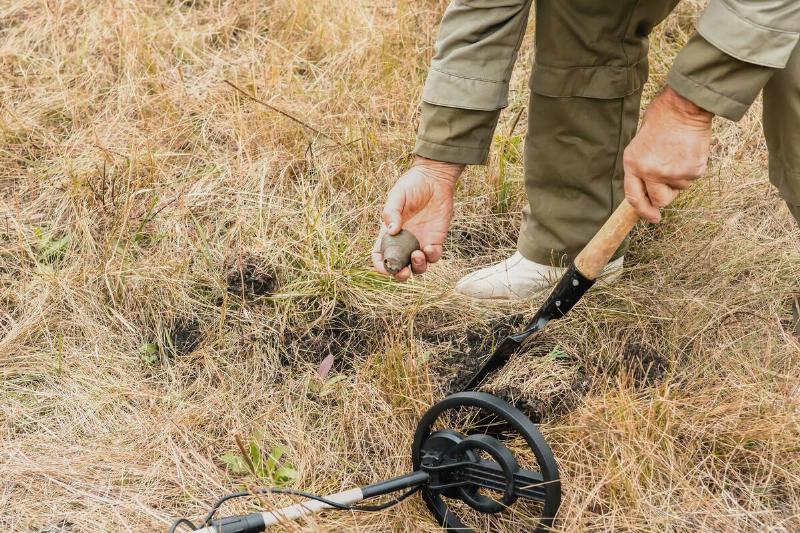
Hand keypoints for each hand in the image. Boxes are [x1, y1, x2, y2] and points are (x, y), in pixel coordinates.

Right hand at [372, 156, 463, 280]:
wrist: (434, 179)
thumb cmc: (411, 185)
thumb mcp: (397, 196)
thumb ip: (391, 212)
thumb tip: (391, 231)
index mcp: (389, 233)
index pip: (380, 255)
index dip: (380, 265)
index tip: (385, 268)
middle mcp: (404, 241)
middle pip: (399, 266)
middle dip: (399, 275)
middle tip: (403, 272)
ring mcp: (420, 242)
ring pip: (418, 266)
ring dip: (417, 266)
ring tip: (417, 254)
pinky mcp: (436, 239)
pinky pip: (434, 256)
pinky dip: (431, 257)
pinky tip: (429, 247)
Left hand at [623, 86, 712, 222]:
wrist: (685, 106)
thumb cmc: (661, 119)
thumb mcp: (639, 142)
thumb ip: (641, 165)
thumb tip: (647, 187)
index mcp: (633, 164)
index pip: (633, 197)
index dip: (642, 211)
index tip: (652, 217)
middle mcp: (650, 172)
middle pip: (659, 200)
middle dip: (665, 194)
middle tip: (670, 179)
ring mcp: (672, 173)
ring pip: (678, 189)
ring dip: (679, 178)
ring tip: (678, 153)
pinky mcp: (691, 171)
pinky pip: (691, 179)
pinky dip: (691, 169)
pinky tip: (688, 151)